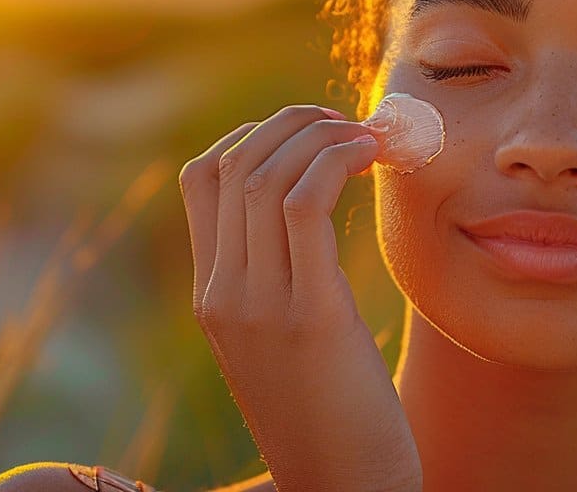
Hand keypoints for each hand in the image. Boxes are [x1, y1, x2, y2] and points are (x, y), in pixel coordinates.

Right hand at [178, 105, 422, 491]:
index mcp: (213, 297)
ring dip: (322, 133)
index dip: (255, 133)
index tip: (311, 132)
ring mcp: (258, 306)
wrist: (346, 490)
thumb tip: (309, 214)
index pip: (202, 178)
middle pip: (235, 163)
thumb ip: (283, 281)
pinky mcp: (309, 317)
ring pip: (267, 174)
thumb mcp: (290, 343)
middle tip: (348, 121)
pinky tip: (373, 157)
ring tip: (369, 135)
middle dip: (294, 122)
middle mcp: (222, 295)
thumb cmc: (336, 416)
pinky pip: (305, 205)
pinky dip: (337, 160)